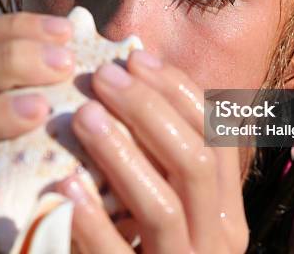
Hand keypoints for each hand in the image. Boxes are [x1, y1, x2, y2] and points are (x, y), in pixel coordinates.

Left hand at [56, 50, 248, 253]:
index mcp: (228, 204)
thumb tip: (130, 75)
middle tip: (102, 76)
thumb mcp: (171, 194)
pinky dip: (93, 220)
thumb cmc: (154, 242)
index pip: (215, 133)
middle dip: (149, 109)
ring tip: (83, 114)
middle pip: (194, 159)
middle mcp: (220, 236)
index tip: (135, 57)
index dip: (177, 88)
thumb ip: (162, 151)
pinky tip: (65, 185)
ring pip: (163, 204)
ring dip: (122, 153)